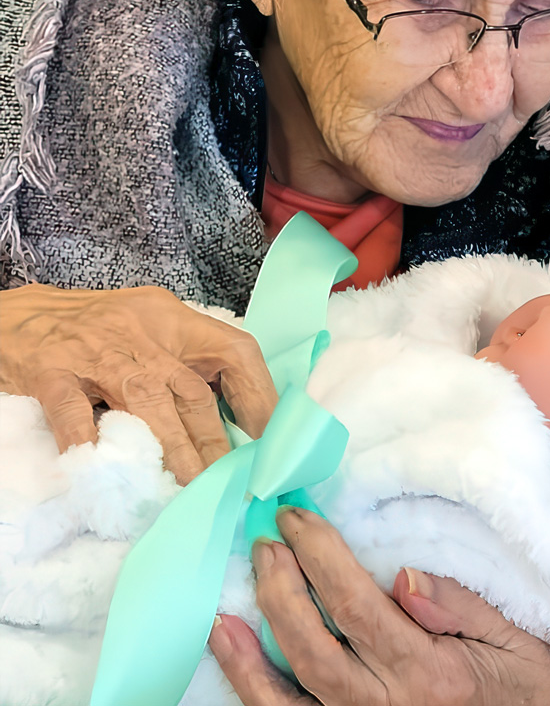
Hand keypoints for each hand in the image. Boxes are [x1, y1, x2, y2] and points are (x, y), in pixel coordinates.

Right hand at [0, 282, 276, 482]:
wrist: (18, 315)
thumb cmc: (92, 328)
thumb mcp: (149, 329)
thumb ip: (185, 362)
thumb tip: (237, 418)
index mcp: (172, 320)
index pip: (234, 350)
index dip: (258, 396)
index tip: (270, 441)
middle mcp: (142, 332)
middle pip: (191, 390)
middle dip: (216, 442)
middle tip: (234, 484)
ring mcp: (96, 352)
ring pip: (146, 401)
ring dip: (174, 448)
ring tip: (192, 488)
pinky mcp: (52, 372)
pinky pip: (72, 410)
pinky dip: (86, 440)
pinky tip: (101, 468)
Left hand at [209, 507, 549, 705]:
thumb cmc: (530, 683)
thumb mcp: (512, 638)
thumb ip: (458, 607)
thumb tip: (403, 576)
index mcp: (429, 673)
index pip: (355, 607)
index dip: (318, 557)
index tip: (296, 517)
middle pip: (315, 646)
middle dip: (282, 586)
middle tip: (266, 537)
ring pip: (292, 697)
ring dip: (253, 650)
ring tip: (228, 603)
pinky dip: (257, 692)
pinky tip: (235, 652)